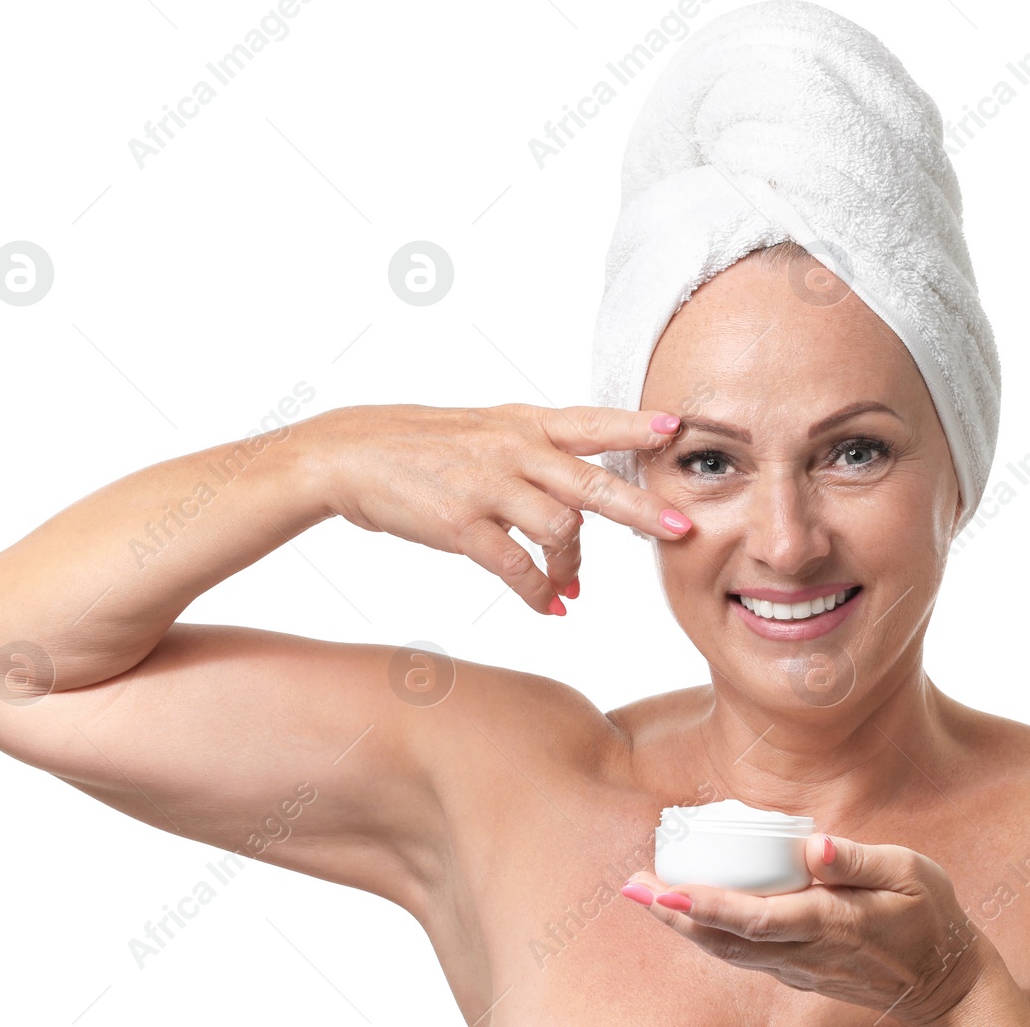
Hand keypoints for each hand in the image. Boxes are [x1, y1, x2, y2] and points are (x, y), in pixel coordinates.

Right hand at [307, 403, 694, 614]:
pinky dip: (540, 592)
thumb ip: (534, 450)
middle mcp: (512, 450)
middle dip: (641, 510)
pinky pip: (516, 567)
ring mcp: (488, 487)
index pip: (590, 422)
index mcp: (522, 423)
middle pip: (593, 483)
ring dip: (575, 568)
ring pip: (561, 530)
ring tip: (573, 587)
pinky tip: (550, 607)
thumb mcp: (484, 429)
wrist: (349, 454)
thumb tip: (580, 489)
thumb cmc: (420, 444)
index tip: (677, 429)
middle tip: (680, 531)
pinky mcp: (461, 524)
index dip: (634, 426)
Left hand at [623, 833, 1004, 1024]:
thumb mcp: (910, 872)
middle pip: (728, 938)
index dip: (707, 905)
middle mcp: (808, 952)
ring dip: (683, 926)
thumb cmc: (929, 914)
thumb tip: (812, 846)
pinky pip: (745, 955)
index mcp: (833, 923)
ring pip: (730, 951)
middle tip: (631, 888)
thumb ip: (857, 860)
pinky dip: (709, 935)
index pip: (757, 917)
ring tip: (644, 896)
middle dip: (675, 915)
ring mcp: (801, 968)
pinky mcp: (799, 972)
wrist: (946, 981)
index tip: (666, 891)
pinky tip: (685, 912)